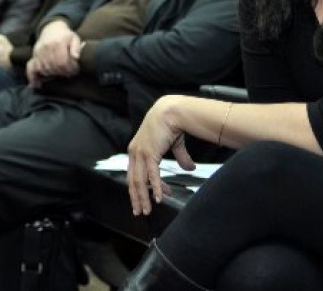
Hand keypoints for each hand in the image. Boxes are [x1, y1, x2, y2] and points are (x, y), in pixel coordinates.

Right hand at [30, 20, 81, 79]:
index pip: (63, 61)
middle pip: (54, 67)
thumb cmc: (65, 36)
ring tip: (60, 73)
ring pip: (45, 69)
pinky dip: (40, 75)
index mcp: (58, 42)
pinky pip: (34, 67)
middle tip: (68, 74)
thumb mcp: (74, 38)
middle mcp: (47, 47)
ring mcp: (39, 51)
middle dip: (63, 73)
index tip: (74, 71)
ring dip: (53, 74)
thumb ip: (77, 47)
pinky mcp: (34, 54)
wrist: (51, 28)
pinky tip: (43, 80)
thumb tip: (76, 57)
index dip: (69, 69)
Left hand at [127, 95, 195, 216]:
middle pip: (133, 181)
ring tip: (147, 210)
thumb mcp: (174, 143)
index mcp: (137, 149)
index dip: (142, 187)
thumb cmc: (171, 123)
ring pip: (139, 181)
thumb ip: (180, 157)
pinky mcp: (149, 154)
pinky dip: (155, 188)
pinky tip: (158, 198)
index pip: (135, 173)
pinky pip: (151, 176)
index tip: (153, 197)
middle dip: (136, 197)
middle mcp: (135, 152)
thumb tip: (190, 168)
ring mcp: (141, 153)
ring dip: (143, 197)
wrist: (171, 111)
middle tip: (139, 211)